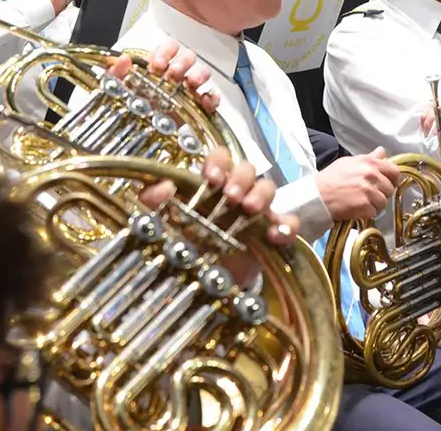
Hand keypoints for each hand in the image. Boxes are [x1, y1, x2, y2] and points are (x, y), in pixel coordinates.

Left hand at [105, 39, 219, 112]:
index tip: (158, 63)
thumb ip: (115, 73)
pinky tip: (205, 101)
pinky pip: (210, 99)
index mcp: (157, 68)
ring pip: (201, 74)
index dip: (166, 52)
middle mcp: (174, 77)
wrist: (135, 138)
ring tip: (191, 83)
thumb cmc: (126, 110)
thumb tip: (124, 59)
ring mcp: (186, 92)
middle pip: (187, 58)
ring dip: (199, 75)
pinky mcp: (195, 110)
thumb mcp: (115, 90)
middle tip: (173, 74)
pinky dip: (212, 98)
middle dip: (182, 63)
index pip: (168, 48)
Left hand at [137, 147, 296, 244]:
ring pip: (268, 188)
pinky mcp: (270, 236)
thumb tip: (164, 186)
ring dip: (260, 194)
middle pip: (247, 169)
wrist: (203, 282)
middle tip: (231, 196)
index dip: (218, 161)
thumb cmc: (183, 243)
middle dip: (240, 178)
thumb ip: (152, 202)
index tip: (210, 177)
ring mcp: (255, 213)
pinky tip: (274, 234)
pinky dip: (286, 225)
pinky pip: (288, 223)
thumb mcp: (159, 222)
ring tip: (249, 209)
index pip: (220, 158)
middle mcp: (235, 193)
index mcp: (210, 184)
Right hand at [315, 147, 399, 220]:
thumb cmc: (330, 178)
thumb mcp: (349, 162)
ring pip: (383, 202)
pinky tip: (356, 208)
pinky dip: (367, 213)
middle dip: (382, 193)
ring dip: (374, 204)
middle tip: (369, 194)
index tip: (387, 183)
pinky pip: (374, 212)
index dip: (392, 179)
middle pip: (390, 188)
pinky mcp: (365, 206)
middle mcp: (371, 175)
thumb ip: (369, 158)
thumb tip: (382, 152)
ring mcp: (369, 191)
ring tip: (361, 202)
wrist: (317, 195)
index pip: (394, 170)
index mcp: (369, 163)